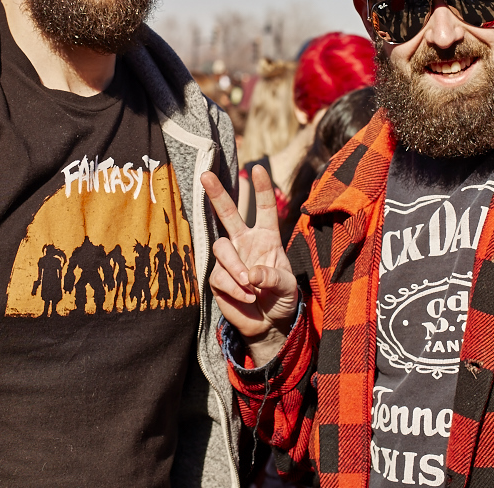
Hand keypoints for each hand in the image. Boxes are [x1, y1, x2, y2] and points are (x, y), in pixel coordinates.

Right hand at [203, 165, 298, 366]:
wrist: (268, 325)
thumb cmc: (281, 300)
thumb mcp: (288, 288)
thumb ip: (273, 278)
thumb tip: (251, 273)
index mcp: (267, 239)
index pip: (264, 209)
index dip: (261, 189)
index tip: (258, 168)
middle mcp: (245, 243)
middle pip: (228, 214)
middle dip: (217, 194)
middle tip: (206, 175)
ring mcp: (230, 259)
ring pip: (221, 248)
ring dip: (234, 266)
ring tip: (248, 284)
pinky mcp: (218, 278)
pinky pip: (219, 275)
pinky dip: (233, 286)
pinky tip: (246, 296)